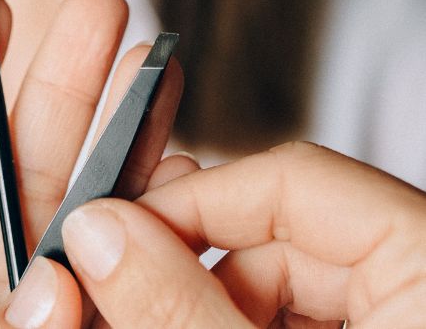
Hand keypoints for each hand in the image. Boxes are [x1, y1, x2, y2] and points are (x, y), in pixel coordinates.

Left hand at [0, 0, 183, 325]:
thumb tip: (48, 290)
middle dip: (55, 89)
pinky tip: (174, 167)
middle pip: (11, 181)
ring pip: (81, 217)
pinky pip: (128, 279)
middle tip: (93, 6)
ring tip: (152, 61)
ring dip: (120, 134)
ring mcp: (43, 322)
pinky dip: (155, 224)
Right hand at [0, 143, 425, 327]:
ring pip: (272, 293)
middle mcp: (419, 286)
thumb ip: (183, 312)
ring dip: (199, 314)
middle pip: (274, 242)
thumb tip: (102, 238)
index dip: (191, 205)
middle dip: (185, 276)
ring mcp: (398, 322)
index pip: (289, 181)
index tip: (115, 238)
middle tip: (117, 307)